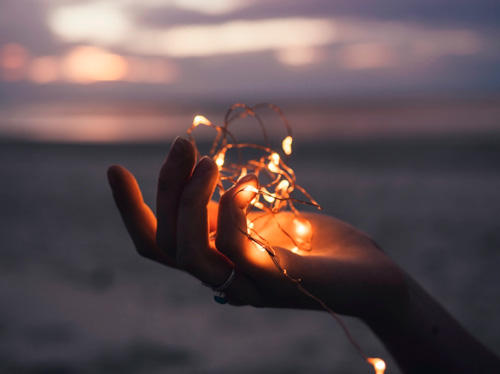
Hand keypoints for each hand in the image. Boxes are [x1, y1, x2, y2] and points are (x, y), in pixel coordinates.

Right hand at [107, 137, 406, 319]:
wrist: (370, 279)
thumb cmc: (318, 246)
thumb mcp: (265, 220)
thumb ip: (230, 211)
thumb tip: (200, 178)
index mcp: (216, 261)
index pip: (156, 243)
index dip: (131, 209)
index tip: (115, 168)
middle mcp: (223, 278)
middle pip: (166, 244)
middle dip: (166, 188)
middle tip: (184, 143)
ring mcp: (248, 284)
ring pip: (190, 252)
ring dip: (190, 199)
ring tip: (207, 160)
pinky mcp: (278, 280)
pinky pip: (235, 250)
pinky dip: (232, 210)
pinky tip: (248, 185)